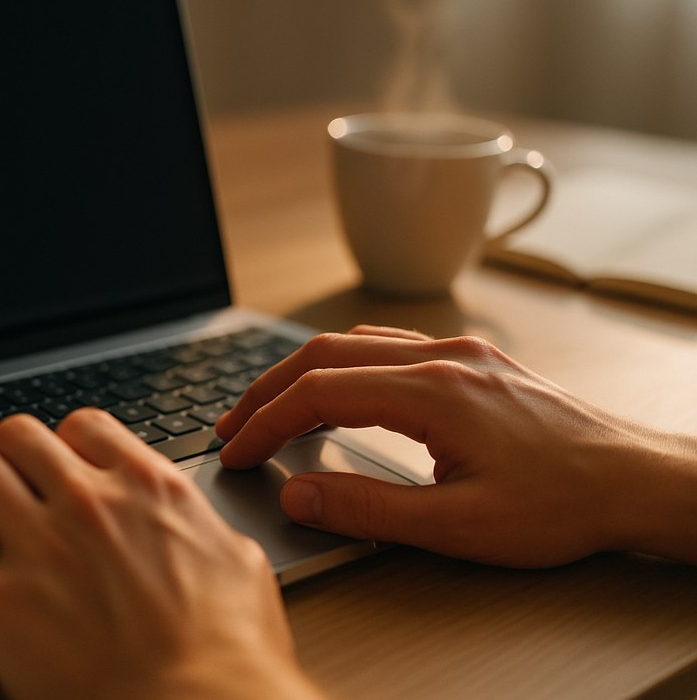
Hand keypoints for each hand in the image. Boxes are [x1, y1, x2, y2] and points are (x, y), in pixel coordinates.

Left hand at [0, 409, 319, 699]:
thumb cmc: (233, 658)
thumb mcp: (241, 570)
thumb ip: (204, 531)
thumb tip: (200, 529)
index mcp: (150, 489)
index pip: (86, 426)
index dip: (63, 445)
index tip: (57, 469)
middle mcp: (91, 503)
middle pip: (19, 436)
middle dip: (7, 458)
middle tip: (4, 490)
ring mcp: (41, 548)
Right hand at [216, 325, 696, 567]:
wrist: (636, 480)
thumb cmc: (561, 505)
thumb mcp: (459, 526)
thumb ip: (368, 510)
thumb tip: (298, 493)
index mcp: (431, 392)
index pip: (318, 392)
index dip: (265, 422)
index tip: (236, 451)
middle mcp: (440, 358)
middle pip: (324, 354)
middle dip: (267, 390)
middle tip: (232, 426)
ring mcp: (458, 353)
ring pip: (354, 343)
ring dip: (302, 371)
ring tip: (269, 406)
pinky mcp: (473, 361)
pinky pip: (388, 345)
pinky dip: (342, 363)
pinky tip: (336, 384)